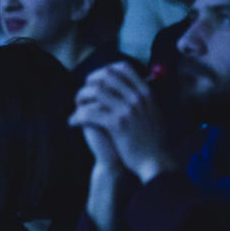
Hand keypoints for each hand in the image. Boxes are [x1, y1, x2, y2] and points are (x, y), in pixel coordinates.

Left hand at [69, 62, 174, 183]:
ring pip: (97, 92)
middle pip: (107, 76)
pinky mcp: (117, 124)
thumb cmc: (154, 141)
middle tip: (83, 93)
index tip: (96, 80)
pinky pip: (91, 113)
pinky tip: (73, 122)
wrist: (157, 161)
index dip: (105, 70)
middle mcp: (137, 98)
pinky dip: (78, 116)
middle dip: (90, 82)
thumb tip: (133, 89)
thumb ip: (144, 100)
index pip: (124, 68)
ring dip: (81, 97)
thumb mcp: (155, 114)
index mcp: (146, 93)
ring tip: (76, 107)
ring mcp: (128, 110)